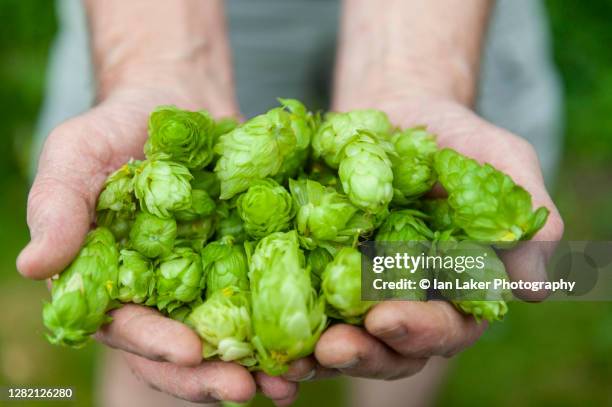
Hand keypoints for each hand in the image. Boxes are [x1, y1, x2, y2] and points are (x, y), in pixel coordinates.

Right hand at [16, 84, 298, 405]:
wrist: (177, 98)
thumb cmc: (116, 127)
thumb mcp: (76, 156)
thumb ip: (57, 208)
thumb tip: (33, 266)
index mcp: (112, 282)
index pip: (128, 328)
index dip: (155, 346)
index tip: (189, 353)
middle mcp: (159, 293)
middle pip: (182, 350)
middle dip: (212, 375)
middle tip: (249, 391)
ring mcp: (205, 279)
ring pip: (228, 337)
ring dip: (258, 365)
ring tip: (290, 380)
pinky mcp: (244, 260)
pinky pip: (266, 298)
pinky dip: (285, 322)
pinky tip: (312, 340)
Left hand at [285, 94, 563, 381]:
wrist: (393, 116)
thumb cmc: (453, 139)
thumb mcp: (498, 160)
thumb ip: (524, 211)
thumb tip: (535, 286)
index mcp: (455, 288)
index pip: (446, 326)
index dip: (420, 330)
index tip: (388, 319)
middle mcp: (406, 302)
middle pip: (388, 348)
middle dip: (362, 352)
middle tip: (332, 349)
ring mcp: (357, 294)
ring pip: (341, 340)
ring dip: (314, 354)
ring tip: (289, 354)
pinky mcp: (315, 275)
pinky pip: (297, 309)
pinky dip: (279, 325)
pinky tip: (258, 334)